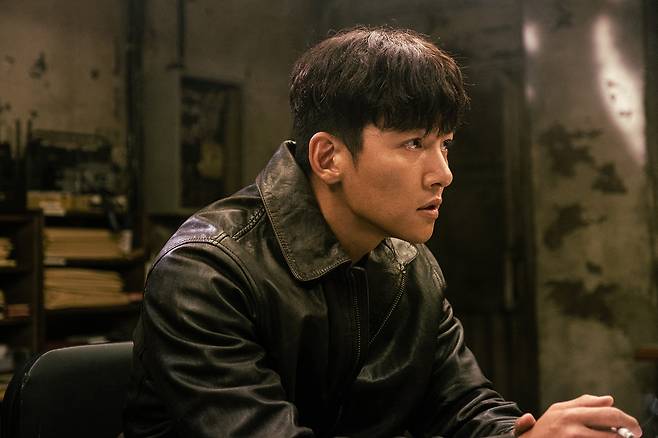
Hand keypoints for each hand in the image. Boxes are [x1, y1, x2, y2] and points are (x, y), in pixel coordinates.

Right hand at [514, 394, 641, 437]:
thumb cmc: (545, 429)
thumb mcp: (559, 411)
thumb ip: (583, 404)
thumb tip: (609, 399)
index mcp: (570, 412)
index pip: (606, 411)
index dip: (625, 418)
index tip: (632, 426)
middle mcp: (571, 424)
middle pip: (611, 421)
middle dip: (629, 428)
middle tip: (637, 433)